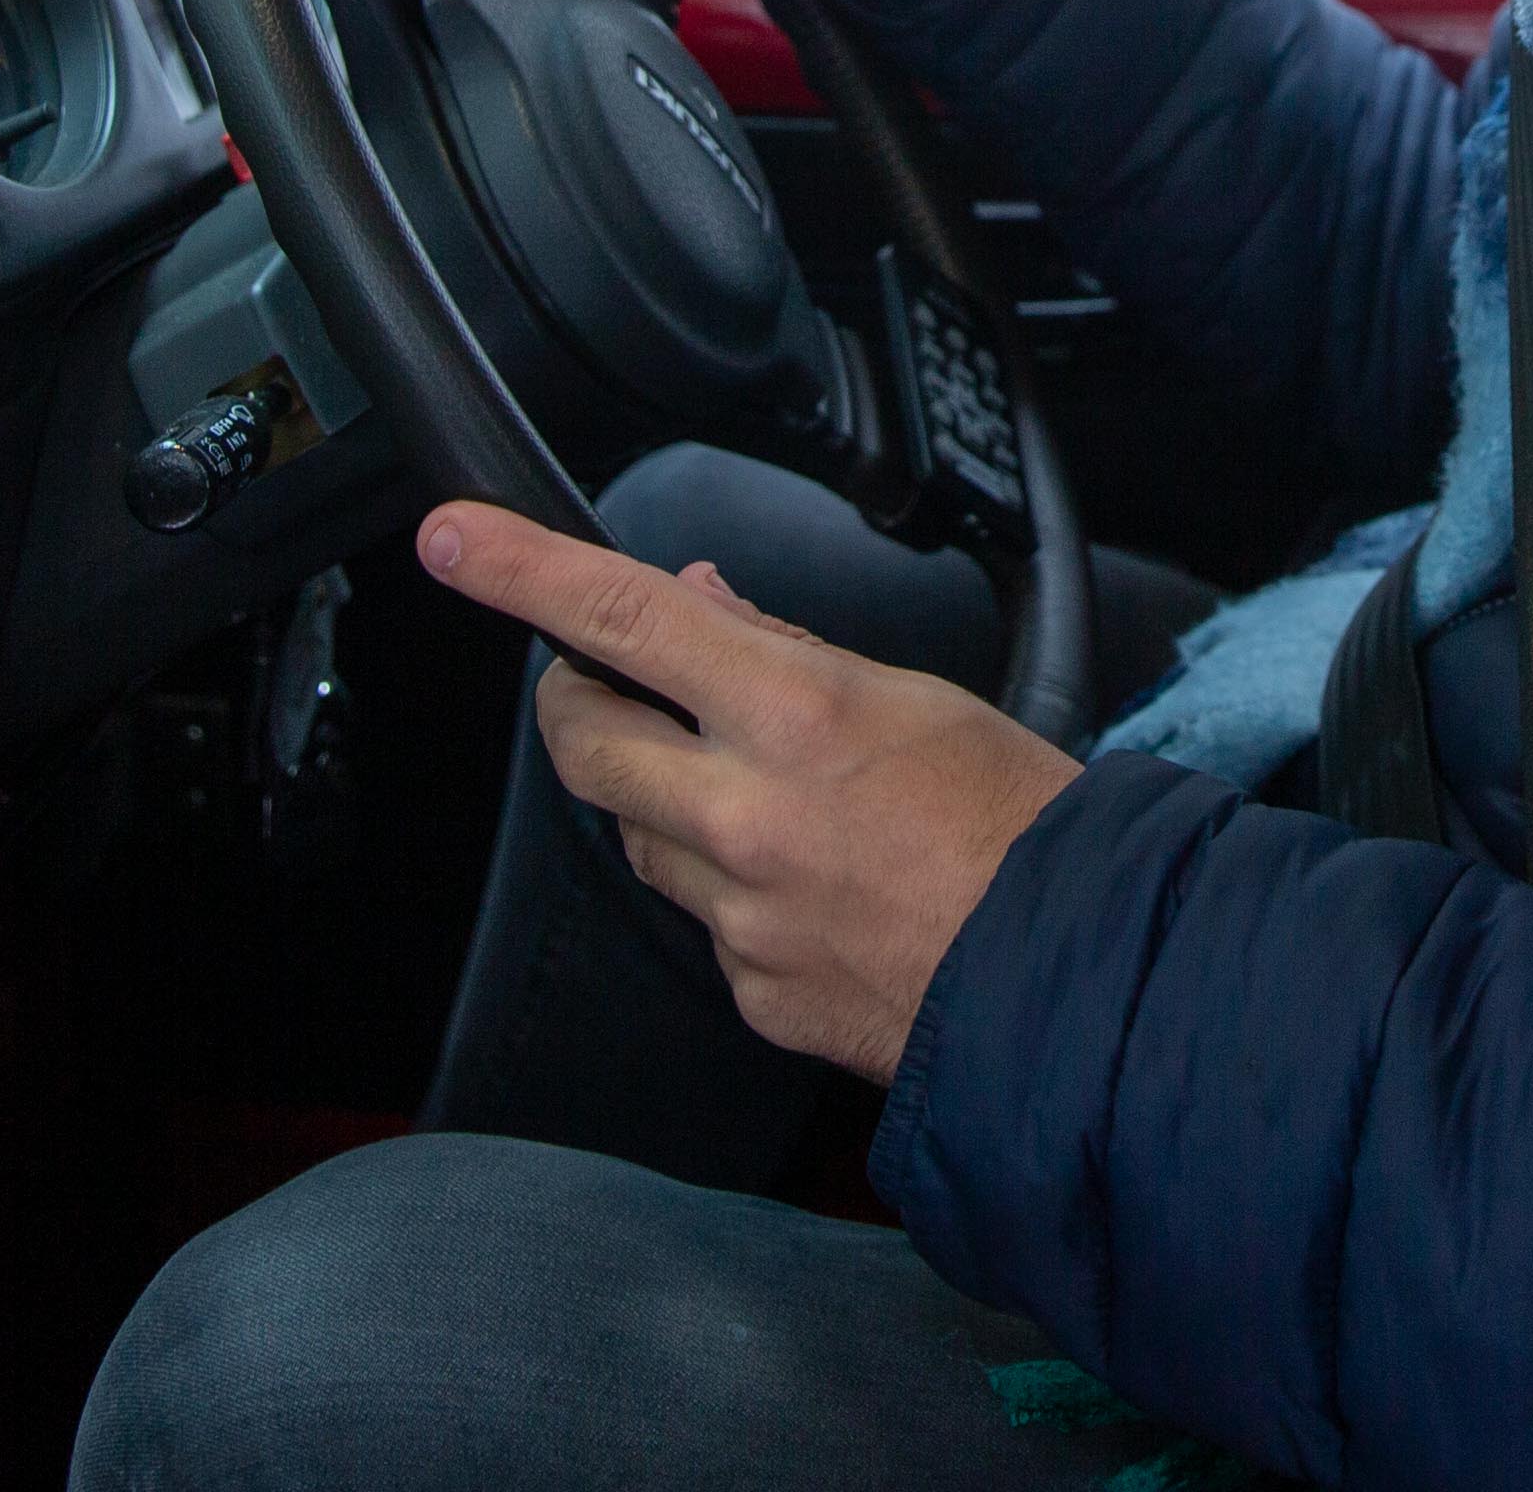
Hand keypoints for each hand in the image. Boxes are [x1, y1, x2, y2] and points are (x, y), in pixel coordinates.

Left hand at [418, 500, 1075, 1082]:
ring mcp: (738, 913)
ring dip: (667, 805)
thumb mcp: (916, 698)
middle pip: (583, 743)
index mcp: (795, 716)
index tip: (455, 541)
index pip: (623, 618)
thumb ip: (788, 656)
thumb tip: (703, 608)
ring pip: (637, 839)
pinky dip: (734, 896)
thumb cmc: (1023, 828)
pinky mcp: (750, 990)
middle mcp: (745, 816)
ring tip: (772, 805)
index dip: (520, 572)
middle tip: (605, 686)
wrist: (1077, 980)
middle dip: (576, 703)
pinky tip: (813, 891)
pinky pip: (703, 924)